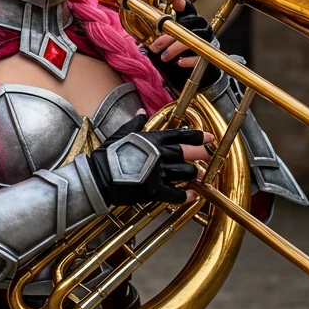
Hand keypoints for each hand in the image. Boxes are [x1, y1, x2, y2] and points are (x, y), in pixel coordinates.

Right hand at [87, 116, 214, 204]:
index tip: (209, 137)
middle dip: (203, 153)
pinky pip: (176, 194)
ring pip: (186, 173)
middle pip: (188, 153)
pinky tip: (193, 195)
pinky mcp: (155, 191)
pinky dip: (186, 196)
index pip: (180, 135)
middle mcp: (159, 155)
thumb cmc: (108, 156)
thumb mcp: (121, 134)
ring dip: (195, 174)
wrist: (98, 177)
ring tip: (200, 176)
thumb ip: (135, 124)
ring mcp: (159, 173)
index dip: (197, 137)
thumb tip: (141, 112)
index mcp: (153, 140)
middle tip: (210, 154)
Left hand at [141, 0, 221, 91]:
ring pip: (190, 41)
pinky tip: (179, 63)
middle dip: (167, 36)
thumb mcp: (173, 39)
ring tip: (163, 57)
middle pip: (184, 26)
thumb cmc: (184, 49)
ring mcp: (206, 41)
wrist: (203, 67)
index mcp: (192, 20)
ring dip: (174, 49)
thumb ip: (161, 35)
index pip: (187, 7)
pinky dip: (189, 60)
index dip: (179, 1)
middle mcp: (200, 28)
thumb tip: (140, 40)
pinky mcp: (209, 55)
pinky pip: (200, 56)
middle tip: (154, 47)